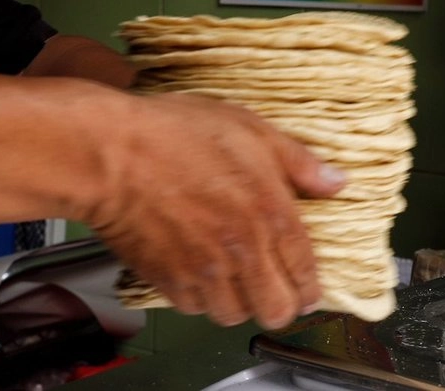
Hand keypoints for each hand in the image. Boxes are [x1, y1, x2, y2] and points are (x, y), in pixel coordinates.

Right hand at [88, 92, 344, 328]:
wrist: (109, 152)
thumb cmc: (171, 133)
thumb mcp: (248, 128)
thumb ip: (297, 161)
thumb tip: (335, 182)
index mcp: (269, 213)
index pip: (307, 272)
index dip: (311, 286)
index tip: (307, 286)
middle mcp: (241, 250)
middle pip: (277, 310)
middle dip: (279, 303)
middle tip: (272, 288)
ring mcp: (202, 270)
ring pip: (234, 315)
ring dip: (237, 301)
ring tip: (231, 279)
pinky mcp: (166, 279)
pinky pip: (193, 307)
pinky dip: (198, 297)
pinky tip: (195, 270)